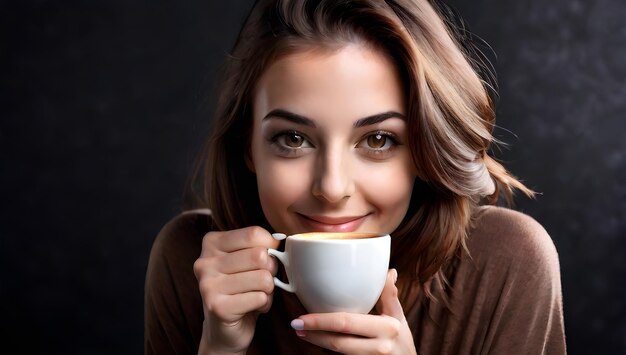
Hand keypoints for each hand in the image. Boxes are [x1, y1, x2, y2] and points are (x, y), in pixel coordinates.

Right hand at [193, 227, 279, 353]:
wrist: (224, 330)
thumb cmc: (241, 289)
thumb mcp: (247, 260)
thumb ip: (259, 246)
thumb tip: (279, 240)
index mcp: (211, 242)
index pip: (254, 234)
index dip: (271, 246)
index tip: (268, 257)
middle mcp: (205, 262)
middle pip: (260, 255)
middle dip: (271, 270)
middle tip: (262, 281)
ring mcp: (208, 285)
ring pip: (263, 278)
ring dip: (268, 290)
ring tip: (256, 294)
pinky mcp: (217, 307)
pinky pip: (260, 298)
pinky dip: (264, 304)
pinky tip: (253, 308)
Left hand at [291, 269, 415, 354]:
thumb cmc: (402, 342)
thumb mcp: (399, 318)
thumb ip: (390, 295)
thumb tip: (389, 271)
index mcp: (387, 327)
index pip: (347, 322)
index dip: (322, 319)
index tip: (303, 314)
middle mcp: (379, 346)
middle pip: (338, 340)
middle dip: (314, 331)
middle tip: (295, 323)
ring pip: (338, 351)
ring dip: (316, 340)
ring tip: (300, 331)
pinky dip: (326, 348)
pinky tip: (315, 339)